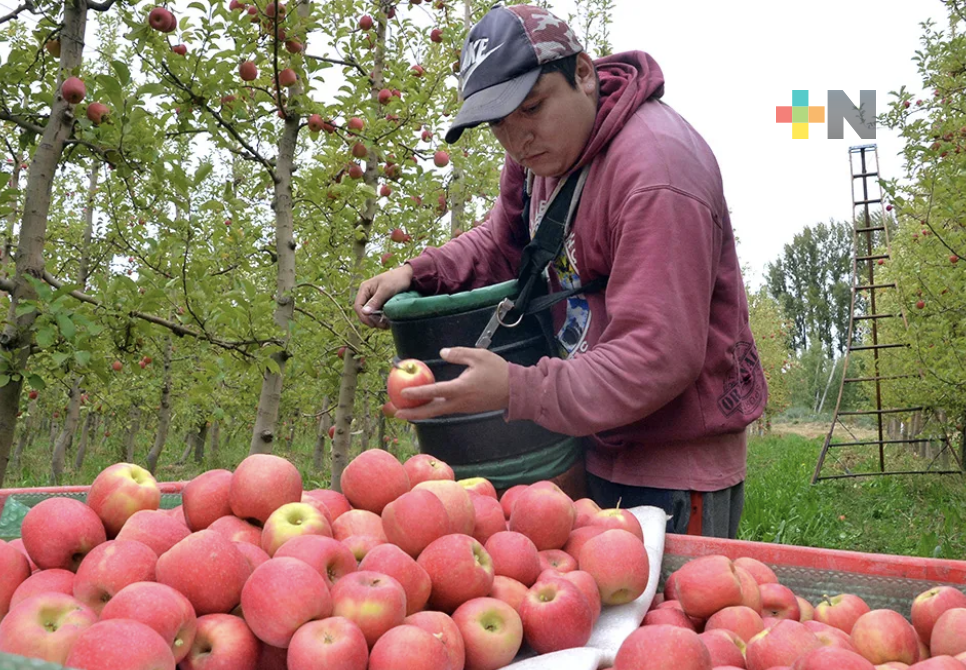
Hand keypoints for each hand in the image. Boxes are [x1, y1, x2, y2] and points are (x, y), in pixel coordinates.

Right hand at [353, 264, 413, 328]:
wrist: (408, 276)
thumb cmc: (396, 280)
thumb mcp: (386, 290)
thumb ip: (375, 301)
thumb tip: (364, 312)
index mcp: (364, 289)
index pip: (358, 306)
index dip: (363, 316)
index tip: (373, 324)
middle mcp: (367, 295)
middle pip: (363, 312)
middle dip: (371, 320)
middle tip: (383, 325)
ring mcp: (373, 299)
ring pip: (371, 315)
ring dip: (377, 321)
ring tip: (387, 324)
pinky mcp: (380, 303)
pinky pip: (377, 314)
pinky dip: (382, 319)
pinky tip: (388, 320)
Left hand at [394, 347, 509, 420]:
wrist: (516, 391)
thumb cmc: (498, 371)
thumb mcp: (479, 356)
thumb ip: (459, 353)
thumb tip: (442, 353)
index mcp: (461, 389)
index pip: (435, 391)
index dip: (418, 392)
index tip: (403, 392)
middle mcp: (460, 402)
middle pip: (431, 411)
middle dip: (413, 413)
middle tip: (395, 413)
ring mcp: (463, 407)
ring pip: (437, 412)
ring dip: (420, 412)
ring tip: (403, 410)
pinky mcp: (466, 408)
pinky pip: (445, 409)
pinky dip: (432, 408)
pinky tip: (424, 404)